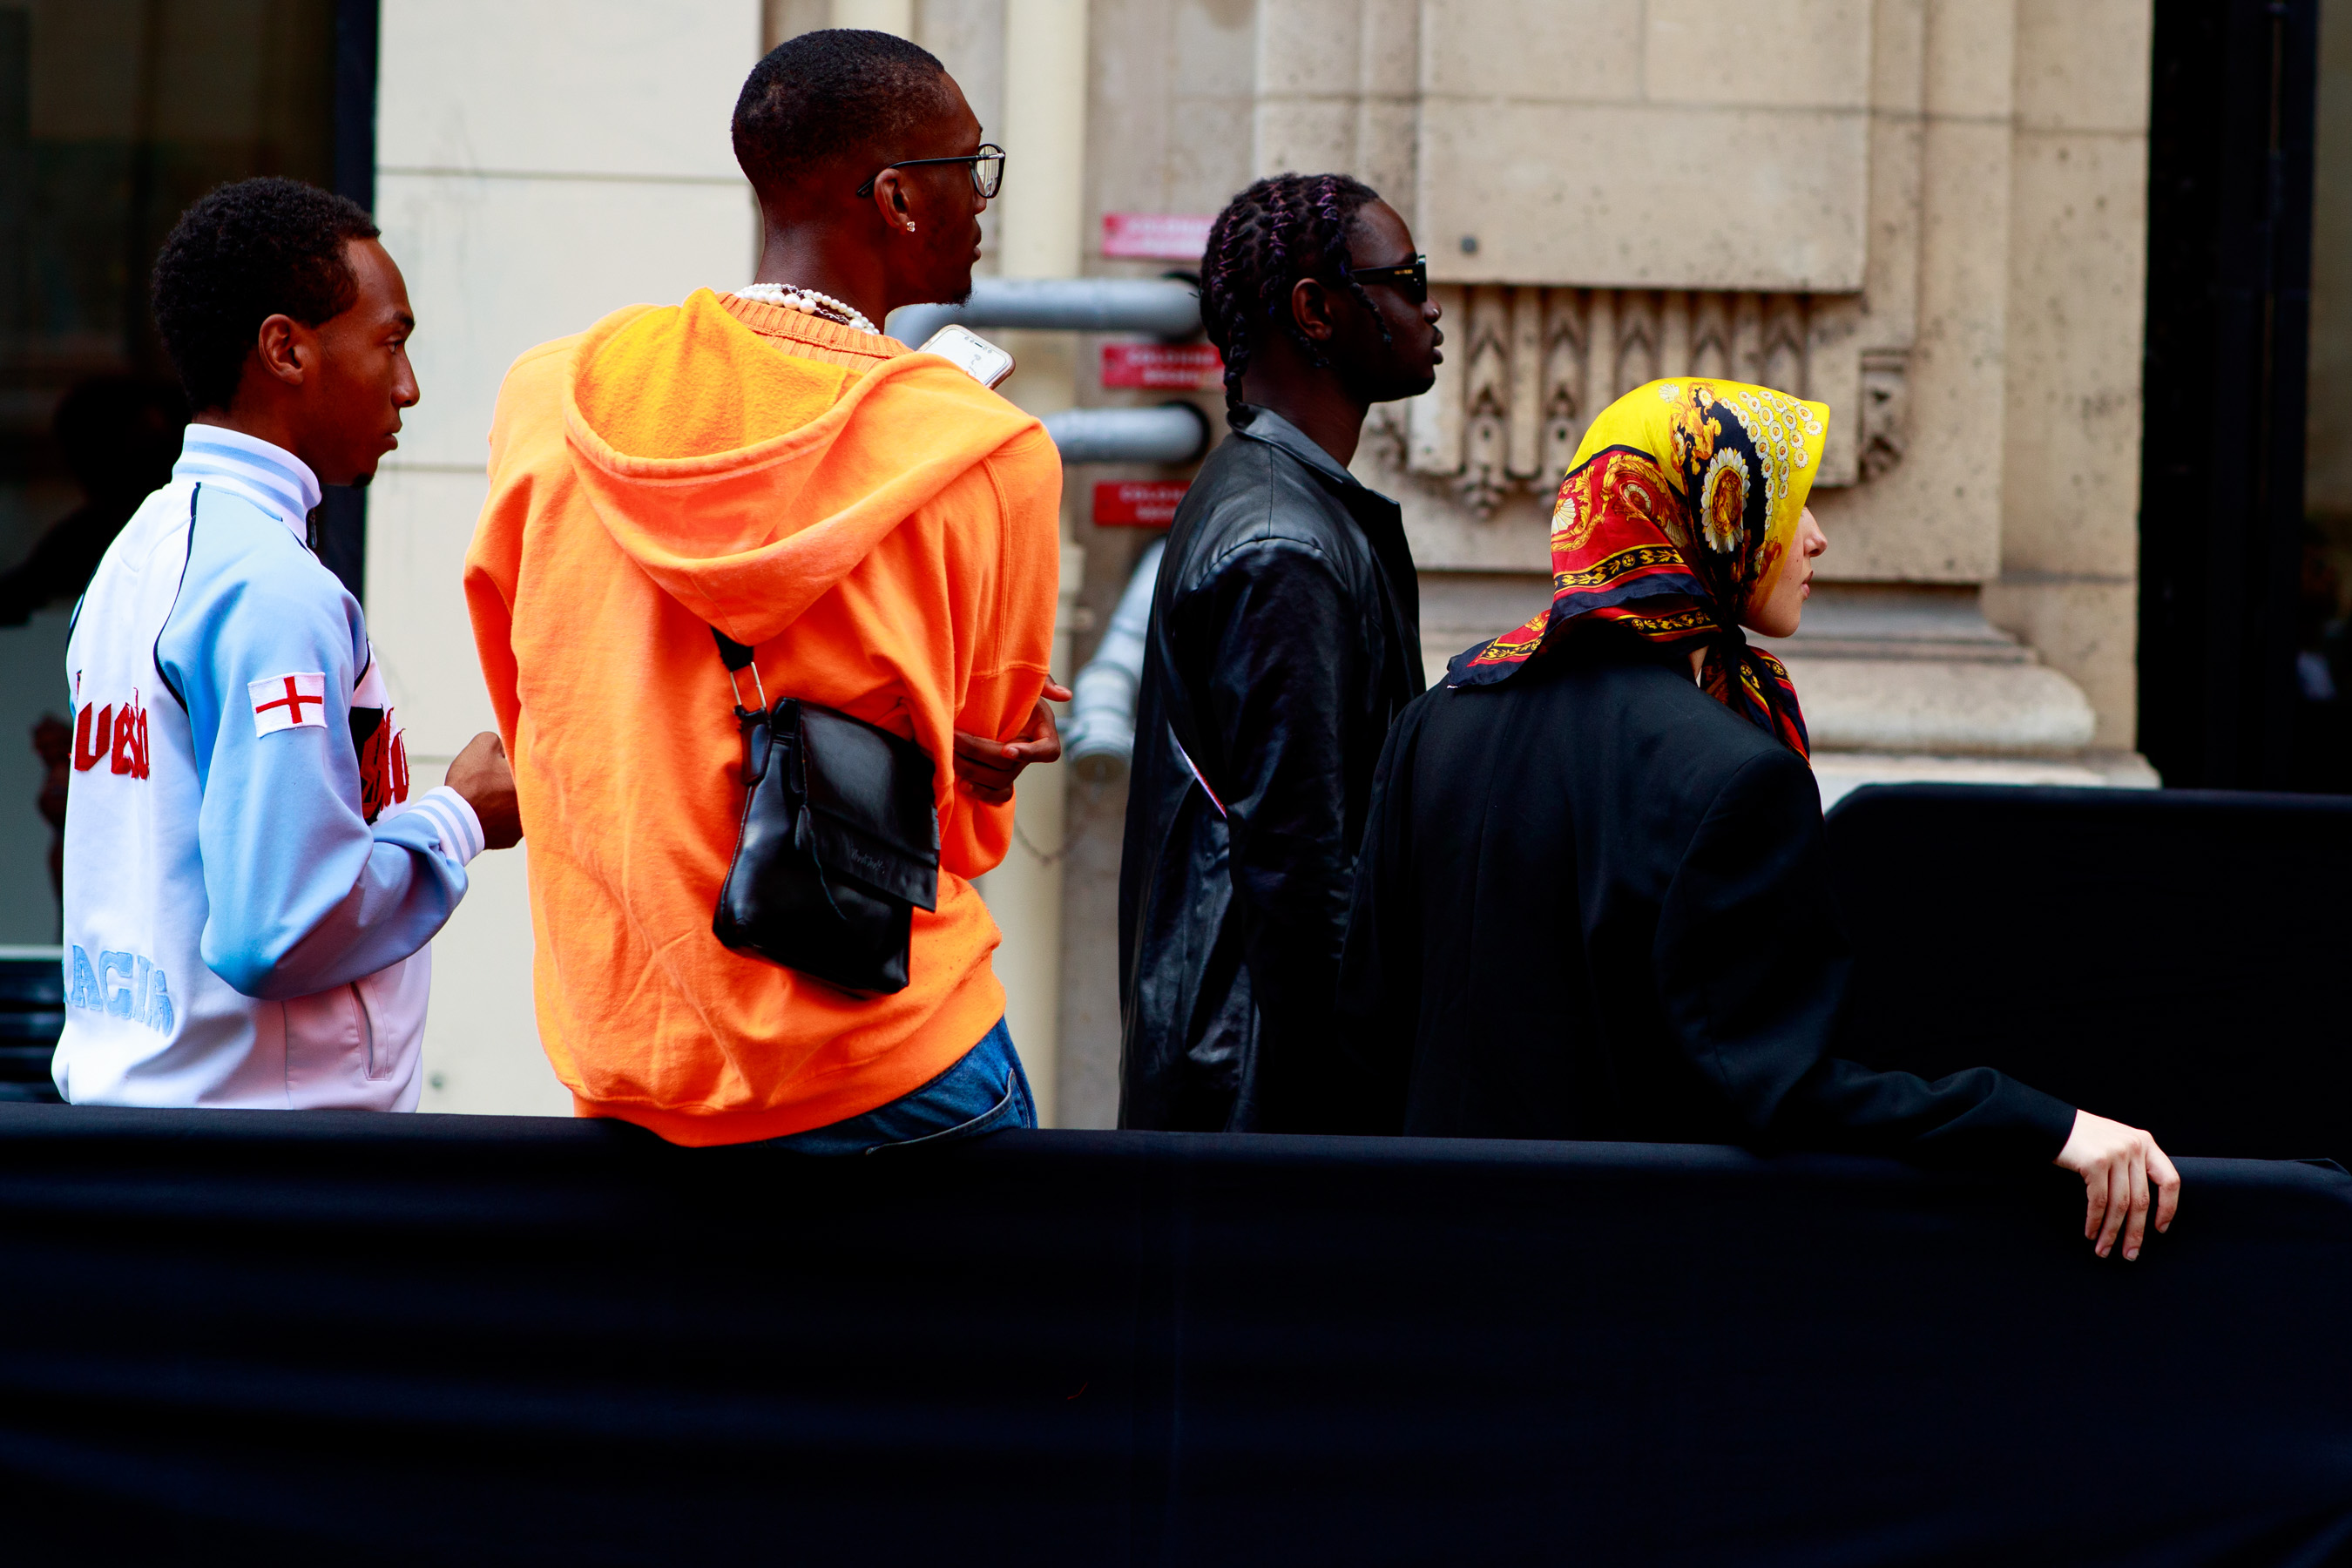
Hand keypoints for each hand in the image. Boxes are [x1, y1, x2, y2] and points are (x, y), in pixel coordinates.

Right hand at [445, 730, 522, 849]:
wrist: (452, 821)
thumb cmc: (469, 783)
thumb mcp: (482, 745)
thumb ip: (499, 740)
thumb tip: (504, 747)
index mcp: (533, 783)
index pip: (530, 766)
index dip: (513, 761)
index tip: (501, 761)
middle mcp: (535, 808)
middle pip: (524, 787)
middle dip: (509, 781)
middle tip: (492, 779)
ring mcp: (523, 827)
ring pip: (516, 806)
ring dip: (504, 801)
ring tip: (485, 797)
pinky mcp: (511, 840)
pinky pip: (506, 823)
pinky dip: (496, 817)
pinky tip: (483, 812)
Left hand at [952, 680, 1071, 805]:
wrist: (986, 699)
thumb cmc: (1011, 688)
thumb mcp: (1027, 681)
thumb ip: (1044, 684)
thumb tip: (1066, 695)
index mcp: (1042, 731)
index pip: (1048, 750)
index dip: (1030, 753)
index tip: (1007, 749)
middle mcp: (1030, 752)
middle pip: (1011, 765)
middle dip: (979, 753)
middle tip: (953, 740)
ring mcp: (1015, 768)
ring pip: (1000, 781)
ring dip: (973, 771)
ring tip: (950, 758)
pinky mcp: (1000, 779)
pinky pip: (998, 796)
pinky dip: (981, 793)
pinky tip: (963, 784)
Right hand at [2053, 1110, 2180, 1260]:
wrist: (2049, 1121)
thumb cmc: (2082, 1138)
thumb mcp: (2116, 1143)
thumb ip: (2132, 1164)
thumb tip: (2141, 1206)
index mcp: (2145, 1142)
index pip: (2169, 1181)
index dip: (2168, 1209)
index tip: (2160, 1229)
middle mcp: (2135, 1146)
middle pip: (2141, 1199)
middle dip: (2135, 1232)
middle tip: (2130, 1254)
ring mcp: (2116, 1153)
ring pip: (2120, 1204)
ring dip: (2111, 1232)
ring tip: (2104, 1249)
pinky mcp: (2096, 1161)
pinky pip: (2099, 1201)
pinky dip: (2095, 1221)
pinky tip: (2091, 1232)